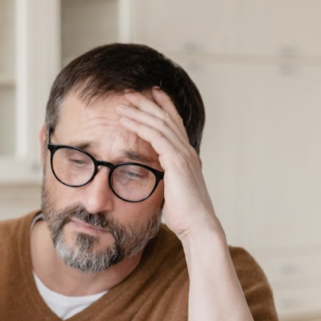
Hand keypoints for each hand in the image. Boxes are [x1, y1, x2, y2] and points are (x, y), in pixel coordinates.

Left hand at [116, 88, 222, 244]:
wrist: (198, 227)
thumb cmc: (185, 215)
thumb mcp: (174, 191)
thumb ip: (168, 179)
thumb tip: (159, 180)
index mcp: (187, 156)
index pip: (174, 124)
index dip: (163, 106)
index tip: (151, 93)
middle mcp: (187, 151)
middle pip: (166, 118)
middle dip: (147, 103)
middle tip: (129, 92)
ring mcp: (183, 155)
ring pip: (159, 124)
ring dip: (139, 111)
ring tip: (122, 103)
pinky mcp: (176, 162)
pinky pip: (155, 137)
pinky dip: (140, 126)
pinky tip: (126, 120)